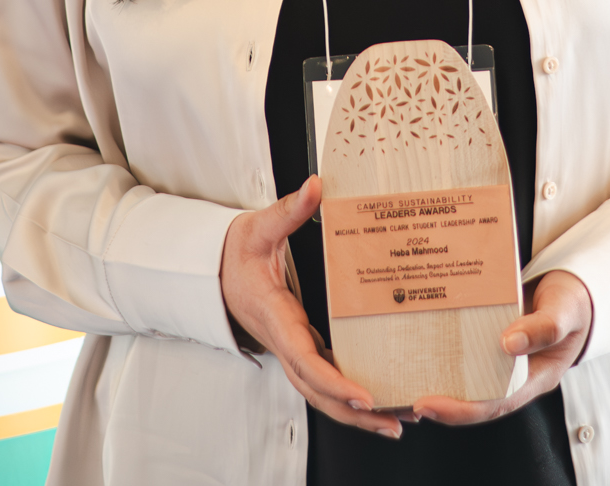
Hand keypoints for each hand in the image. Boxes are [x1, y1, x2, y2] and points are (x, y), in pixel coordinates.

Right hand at [220, 177, 403, 438]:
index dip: (333, 380)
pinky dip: (347, 395)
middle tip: (393, 421)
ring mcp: (292, 347)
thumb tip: (314, 188)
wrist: (214, 268)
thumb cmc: (235, 251)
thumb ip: (288, 211)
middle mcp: (284, 341)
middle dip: (352, 411)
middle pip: (317, 390)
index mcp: (275, 317)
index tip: (361, 393)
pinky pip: (323, 379)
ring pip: (320, 392)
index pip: (304, 358)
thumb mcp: (259, 227)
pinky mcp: (300, 346)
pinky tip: (378, 400)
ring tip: (395, 422)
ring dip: (354, 412)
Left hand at [412, 269, 594, 426]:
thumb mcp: (565, 312)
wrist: (571, 292)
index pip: (494, 404)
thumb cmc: (571, 304)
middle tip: (403, 401)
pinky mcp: (485, 342)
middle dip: (438, 404)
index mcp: (533, 378)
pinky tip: (415, 345)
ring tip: (398, 381)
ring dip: (433, 381)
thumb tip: (508, 344)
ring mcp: (497, 360)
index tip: (428, 405)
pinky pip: (462, 354)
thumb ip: (544, 328)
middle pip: (472, 399)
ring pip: (463, 380)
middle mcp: (511, 375)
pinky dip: (440, 354)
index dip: (460, 409)